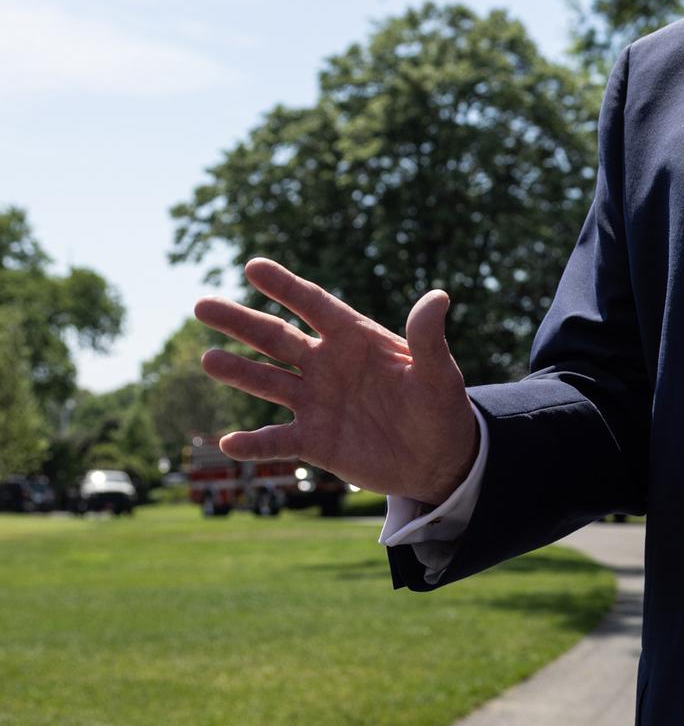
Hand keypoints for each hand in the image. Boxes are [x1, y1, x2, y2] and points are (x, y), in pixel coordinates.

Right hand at [195, 259, 479, 506]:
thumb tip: (439, 297)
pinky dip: (253, 444)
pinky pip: (277, 440)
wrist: (439, 459)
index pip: (314, 305)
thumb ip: (427, 338)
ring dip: (238, 372)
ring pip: (268, 382)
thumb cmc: (441, 408)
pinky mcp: (314, 441)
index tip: (252, 267)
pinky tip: (227, 444)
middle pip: (276, 338)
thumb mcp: (438, 374)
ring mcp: (317, 402)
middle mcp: (327, 365)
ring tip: (208, 359)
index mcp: (355, 339)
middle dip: (241, 322)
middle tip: (201, 305)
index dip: (285, 286)